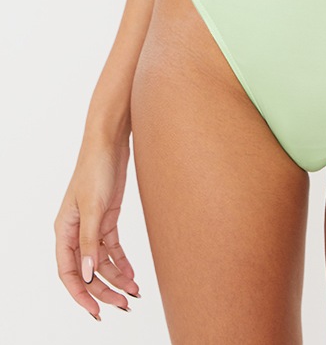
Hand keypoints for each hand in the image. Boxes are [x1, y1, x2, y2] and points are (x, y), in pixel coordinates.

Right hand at [54, 133, 139, 319]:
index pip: (68, 272)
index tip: (96, 311)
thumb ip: (90, 242)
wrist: (111, 142)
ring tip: (134, 293)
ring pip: (102, 261)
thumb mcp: (93, 207)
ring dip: (116, 278)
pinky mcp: (107, 218)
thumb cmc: (95, 168)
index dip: (80, 294)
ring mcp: (92, 225)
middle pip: (87, 270)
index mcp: (64, 230)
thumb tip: (89, 275)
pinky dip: (122, 262)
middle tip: (123, 305)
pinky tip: (132, 274)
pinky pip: (113, 248)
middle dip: (104, 290)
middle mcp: (76, 231)